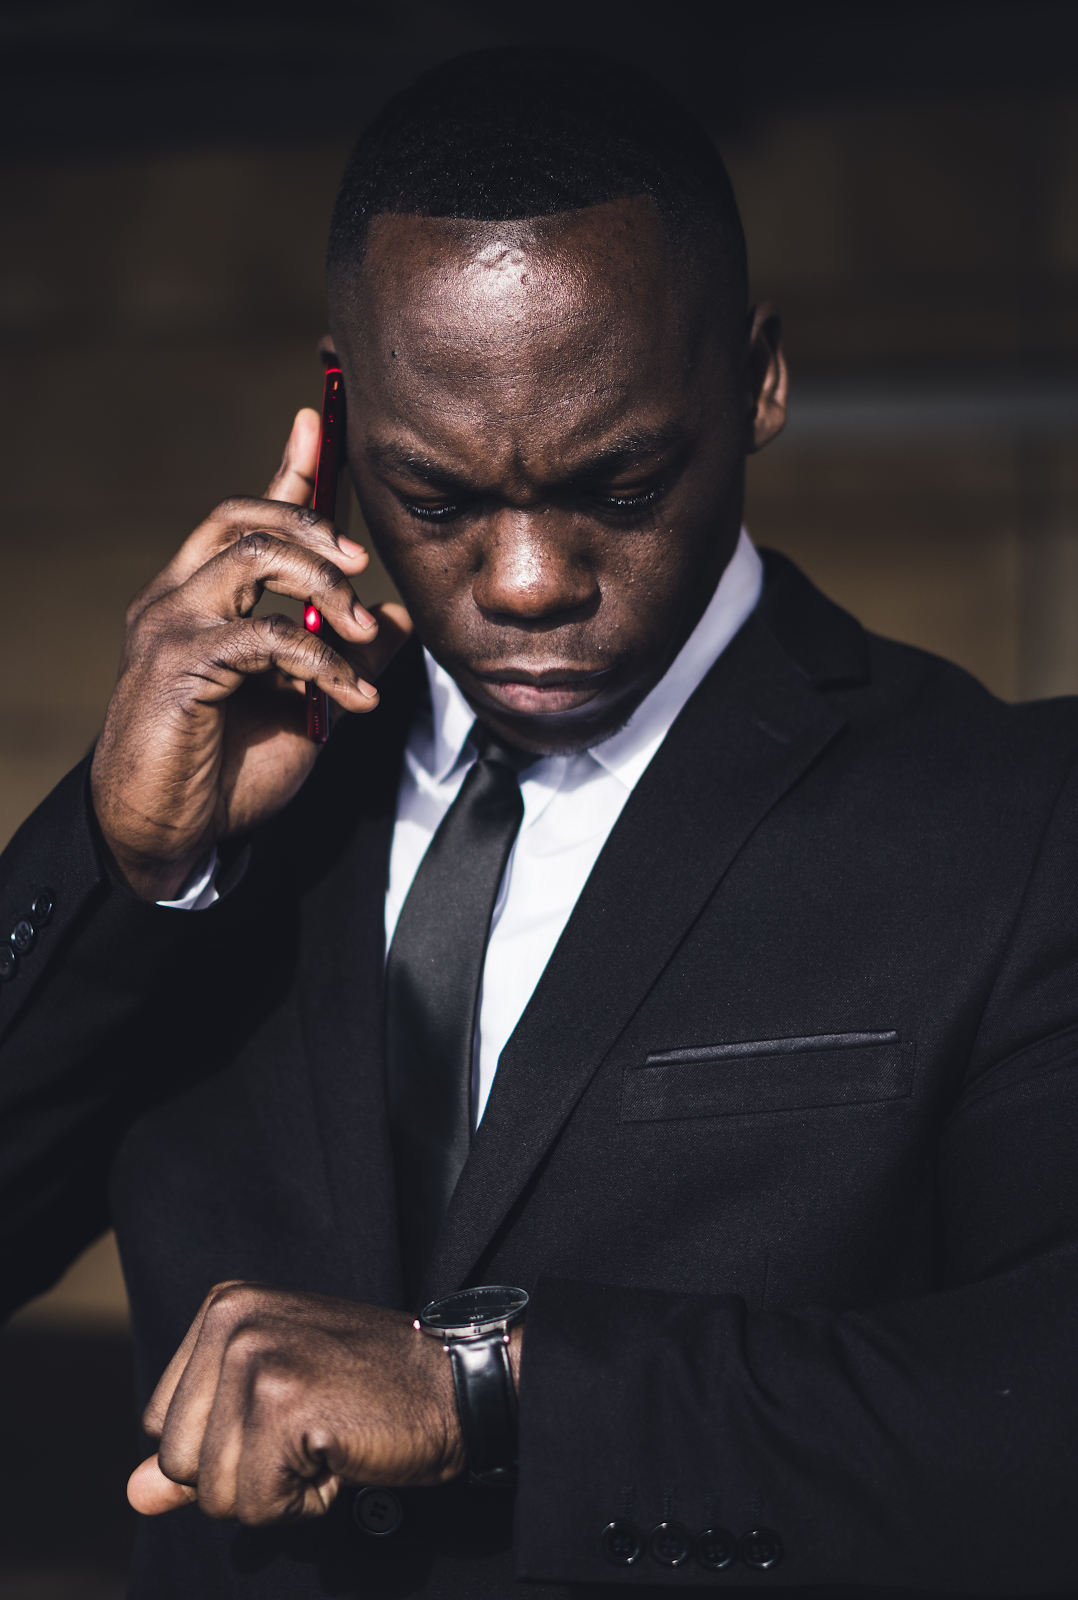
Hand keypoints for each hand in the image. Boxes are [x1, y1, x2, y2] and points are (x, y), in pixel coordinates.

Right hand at [90, 409, 411, 899]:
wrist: (171, 836)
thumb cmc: (228, 773)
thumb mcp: (307, 707)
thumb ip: (343, 657)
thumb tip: (397, 617)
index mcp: (201, 599)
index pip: (244, 518)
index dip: (286, 471)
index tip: (316, 422)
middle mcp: (176, 598)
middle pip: (242, 517)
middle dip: (312, 524)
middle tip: (362, 565)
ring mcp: (170, 627)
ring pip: (252, 556)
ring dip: (326, 587)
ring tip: (364, 636)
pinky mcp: (177, 665)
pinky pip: (265, 635)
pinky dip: (324, 662)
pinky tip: (353, 698)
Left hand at [126, 1282, 468, 1524]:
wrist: (456, 1382)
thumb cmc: (368, 1392)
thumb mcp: (272, 1407)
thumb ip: (202, 1447)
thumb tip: (135, 1494)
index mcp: (223, 1307)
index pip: (164, 1426)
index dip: (225, 1449)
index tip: (289, 1417)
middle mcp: (232, 1319)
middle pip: (179, 1462)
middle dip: (244, 1476)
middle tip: (311, 1432)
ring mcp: (256, 1356)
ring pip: (212, 1492)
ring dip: (276, 1493)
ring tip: (327, 1440)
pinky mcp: (283, 1402)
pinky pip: (255, 1506)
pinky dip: (303, 1504)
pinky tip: (340, 1456)